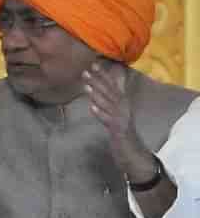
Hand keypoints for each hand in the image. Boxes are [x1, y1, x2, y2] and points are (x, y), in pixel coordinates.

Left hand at [82, 60, 153, 180]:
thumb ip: (114, 98)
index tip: (93, 64)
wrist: (133, 152)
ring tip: (86, 86)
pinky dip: (100, 113)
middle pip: (109, 92)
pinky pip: (108, 120)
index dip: (103, 75)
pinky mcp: (118, 130)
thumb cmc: (123, 131)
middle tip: (85, 72)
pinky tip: (91, 108)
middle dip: (97, 81)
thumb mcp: (118, 113)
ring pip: (107, 104)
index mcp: (122, 103)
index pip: (112, 86)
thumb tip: (109, 85)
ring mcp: (121, 119)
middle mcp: (123, 108)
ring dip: (96, 95)